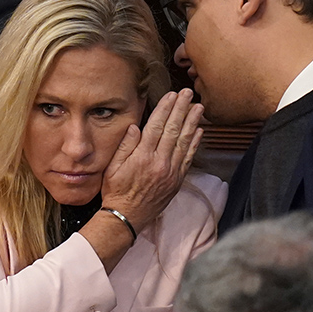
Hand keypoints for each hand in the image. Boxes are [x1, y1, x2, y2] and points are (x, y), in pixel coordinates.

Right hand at [101, 89, 203, 229]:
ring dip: (192, 122)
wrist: (126, 217)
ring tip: (198, 107)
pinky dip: (195, 143)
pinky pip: (188, 158)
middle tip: (189, 93)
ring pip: (184, 142)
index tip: (172, 95)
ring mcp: (171, 172)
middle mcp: (159, 163)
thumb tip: (136, 127)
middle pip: (173, 130)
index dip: (165, 108)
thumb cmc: (116, 192)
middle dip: (181, 109)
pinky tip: (199, 131)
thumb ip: (125, 146)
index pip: (156, 126)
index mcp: (142, 157)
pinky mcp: (177, 180)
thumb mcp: (112, 167)